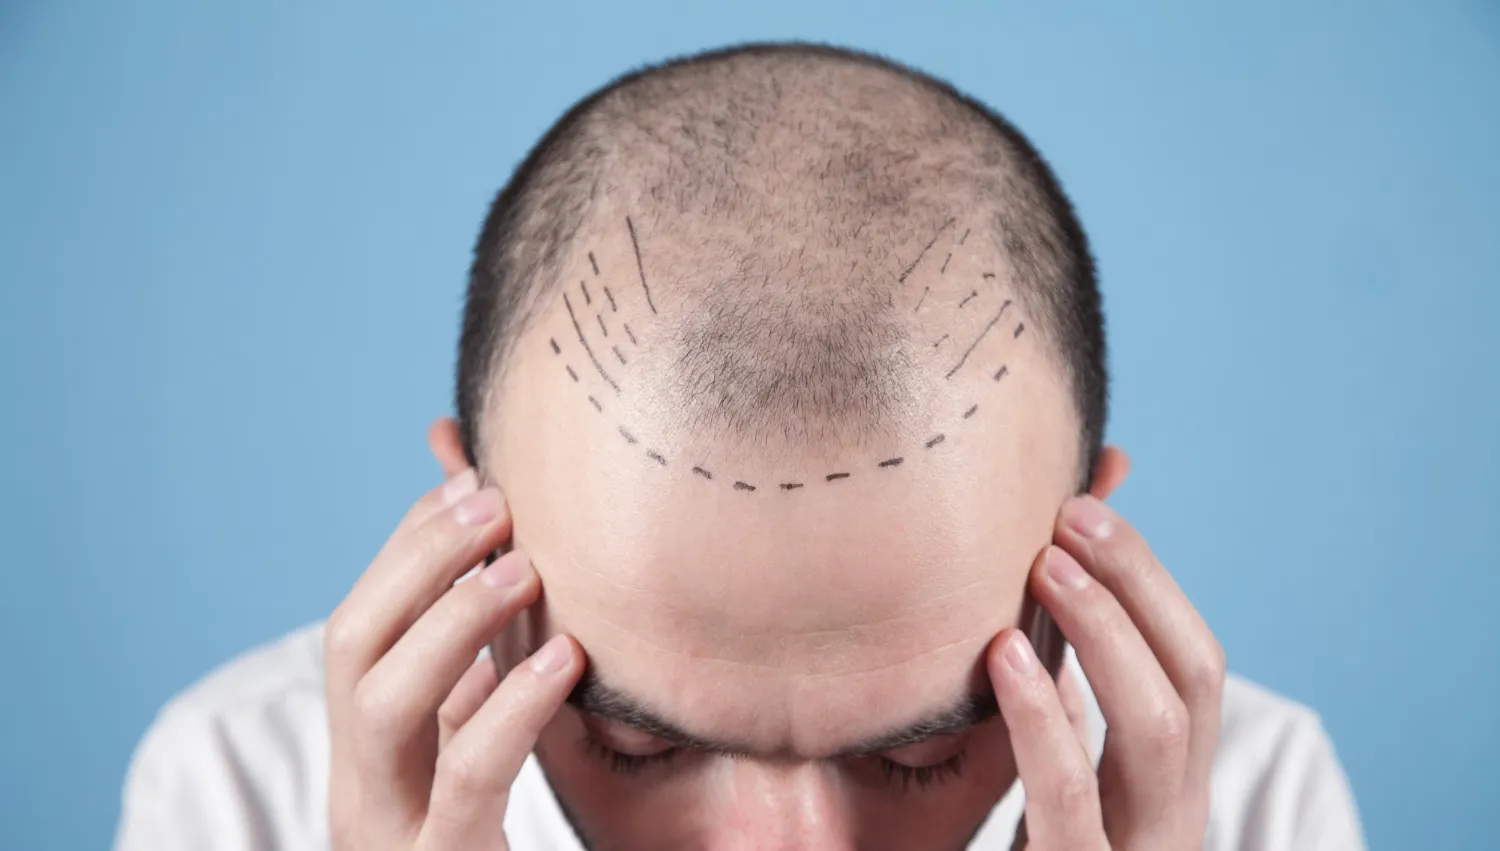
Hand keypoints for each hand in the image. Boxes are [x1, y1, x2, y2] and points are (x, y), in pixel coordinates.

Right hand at [323, 443, 583, 849]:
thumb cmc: (489, 845)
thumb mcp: (479, 739)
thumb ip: (480, 651)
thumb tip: (485, 526)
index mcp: (366, 749)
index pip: (358, 623)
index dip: (406, 545)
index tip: (472, 480)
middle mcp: (359, 784)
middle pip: (348, 647)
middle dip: (415, 562)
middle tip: (496, 504)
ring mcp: (388, 830)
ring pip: (380, 708)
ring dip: (448, 620)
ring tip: (523, 567)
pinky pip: (466, 783)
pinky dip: (510, 709)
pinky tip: (562, 659)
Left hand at [991, 495, 1225, 850]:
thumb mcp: (1049, 774)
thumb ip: (1055, 687)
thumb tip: (1050, 566)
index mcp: (1168, 784)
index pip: (1196, 663)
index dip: (1151, 578)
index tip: (1085, 504)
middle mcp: (1172, 817)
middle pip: (1195, 678)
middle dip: (1140, 585)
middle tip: (1067, 515)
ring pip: (1158, 732)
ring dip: (1107, 635)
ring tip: (1045, 566)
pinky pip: (1072, 803)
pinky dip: (1045, 722)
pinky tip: (1009, 662)